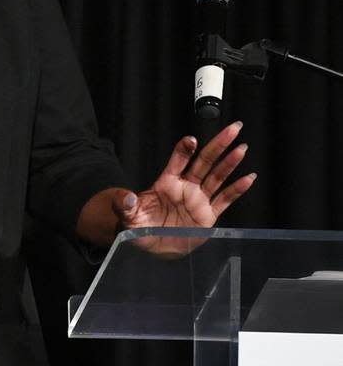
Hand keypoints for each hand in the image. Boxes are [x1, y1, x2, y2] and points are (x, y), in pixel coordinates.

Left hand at [115, 121, 255, 255]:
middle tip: (232, 129)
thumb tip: (127, 198)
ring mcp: (198, 200)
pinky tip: (248, 178)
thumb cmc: (140, 226)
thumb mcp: (127, 215)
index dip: (184, 150)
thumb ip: (125, 204)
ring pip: (217, 177)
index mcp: (166, 183)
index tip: (191, 140)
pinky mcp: (208, 215)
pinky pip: (225, 200)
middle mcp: (185, 187)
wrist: (152, 245)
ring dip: (230, 163)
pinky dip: (237, 190)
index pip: (177, 161)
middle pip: (204, 162)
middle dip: (218, 145)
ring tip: (241, 148)